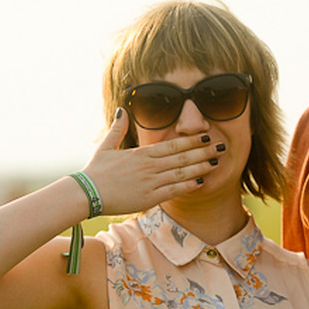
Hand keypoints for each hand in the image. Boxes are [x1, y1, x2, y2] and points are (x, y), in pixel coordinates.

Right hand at [77, 109, 222, 215]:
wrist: (86, 193)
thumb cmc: (95, 172)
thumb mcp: (106, 147)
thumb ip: (117, 129)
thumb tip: (122, 110)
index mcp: (141, 154)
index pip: (173, 145)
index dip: (192, 141)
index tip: (206, 135)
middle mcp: (149, 166)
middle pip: (182, 157)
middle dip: (203, 151)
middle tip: (221, 146)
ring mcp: (150, 182)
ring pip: (181, 173)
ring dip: (200, 167)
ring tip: (216, 163)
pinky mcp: (148, 198)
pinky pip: (173, 191)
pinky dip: (188, 186)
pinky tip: (200, 183)